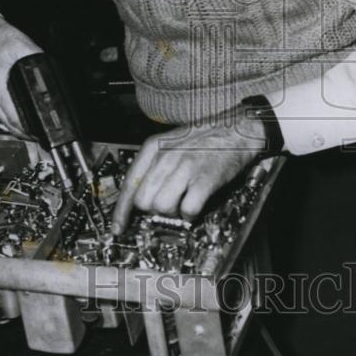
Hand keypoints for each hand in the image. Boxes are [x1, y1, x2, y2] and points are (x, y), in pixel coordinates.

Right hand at [0, 12, 41, 134]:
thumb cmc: (1, 39)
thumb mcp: (25, 47)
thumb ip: (37, 65)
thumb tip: (50, 82)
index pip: (12, 114)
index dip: (28, 127)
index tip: (41, 132)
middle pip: (8, 122)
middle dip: (26, 131)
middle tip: (43, 134)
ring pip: (2, 122)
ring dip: (18, 128)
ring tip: (35, 130)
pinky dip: (9, 119)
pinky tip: (21, 119)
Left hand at [111, 109, 265, 234]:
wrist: (237, 128)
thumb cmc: (204, 138)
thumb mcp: (171, 143)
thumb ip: (154, 165)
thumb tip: (142, 195)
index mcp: (155, 148)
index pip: (130, 184)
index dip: (122, 211)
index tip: (118, 227)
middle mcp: (167, 156)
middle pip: (143, 200)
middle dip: (151, 210)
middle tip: (165, 207)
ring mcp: (186, 167)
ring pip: (161, 207)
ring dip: (171, 213)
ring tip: (182, 205)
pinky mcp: (205, 179)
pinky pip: (187, 209)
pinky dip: (190, 215)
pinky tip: (195, 208)